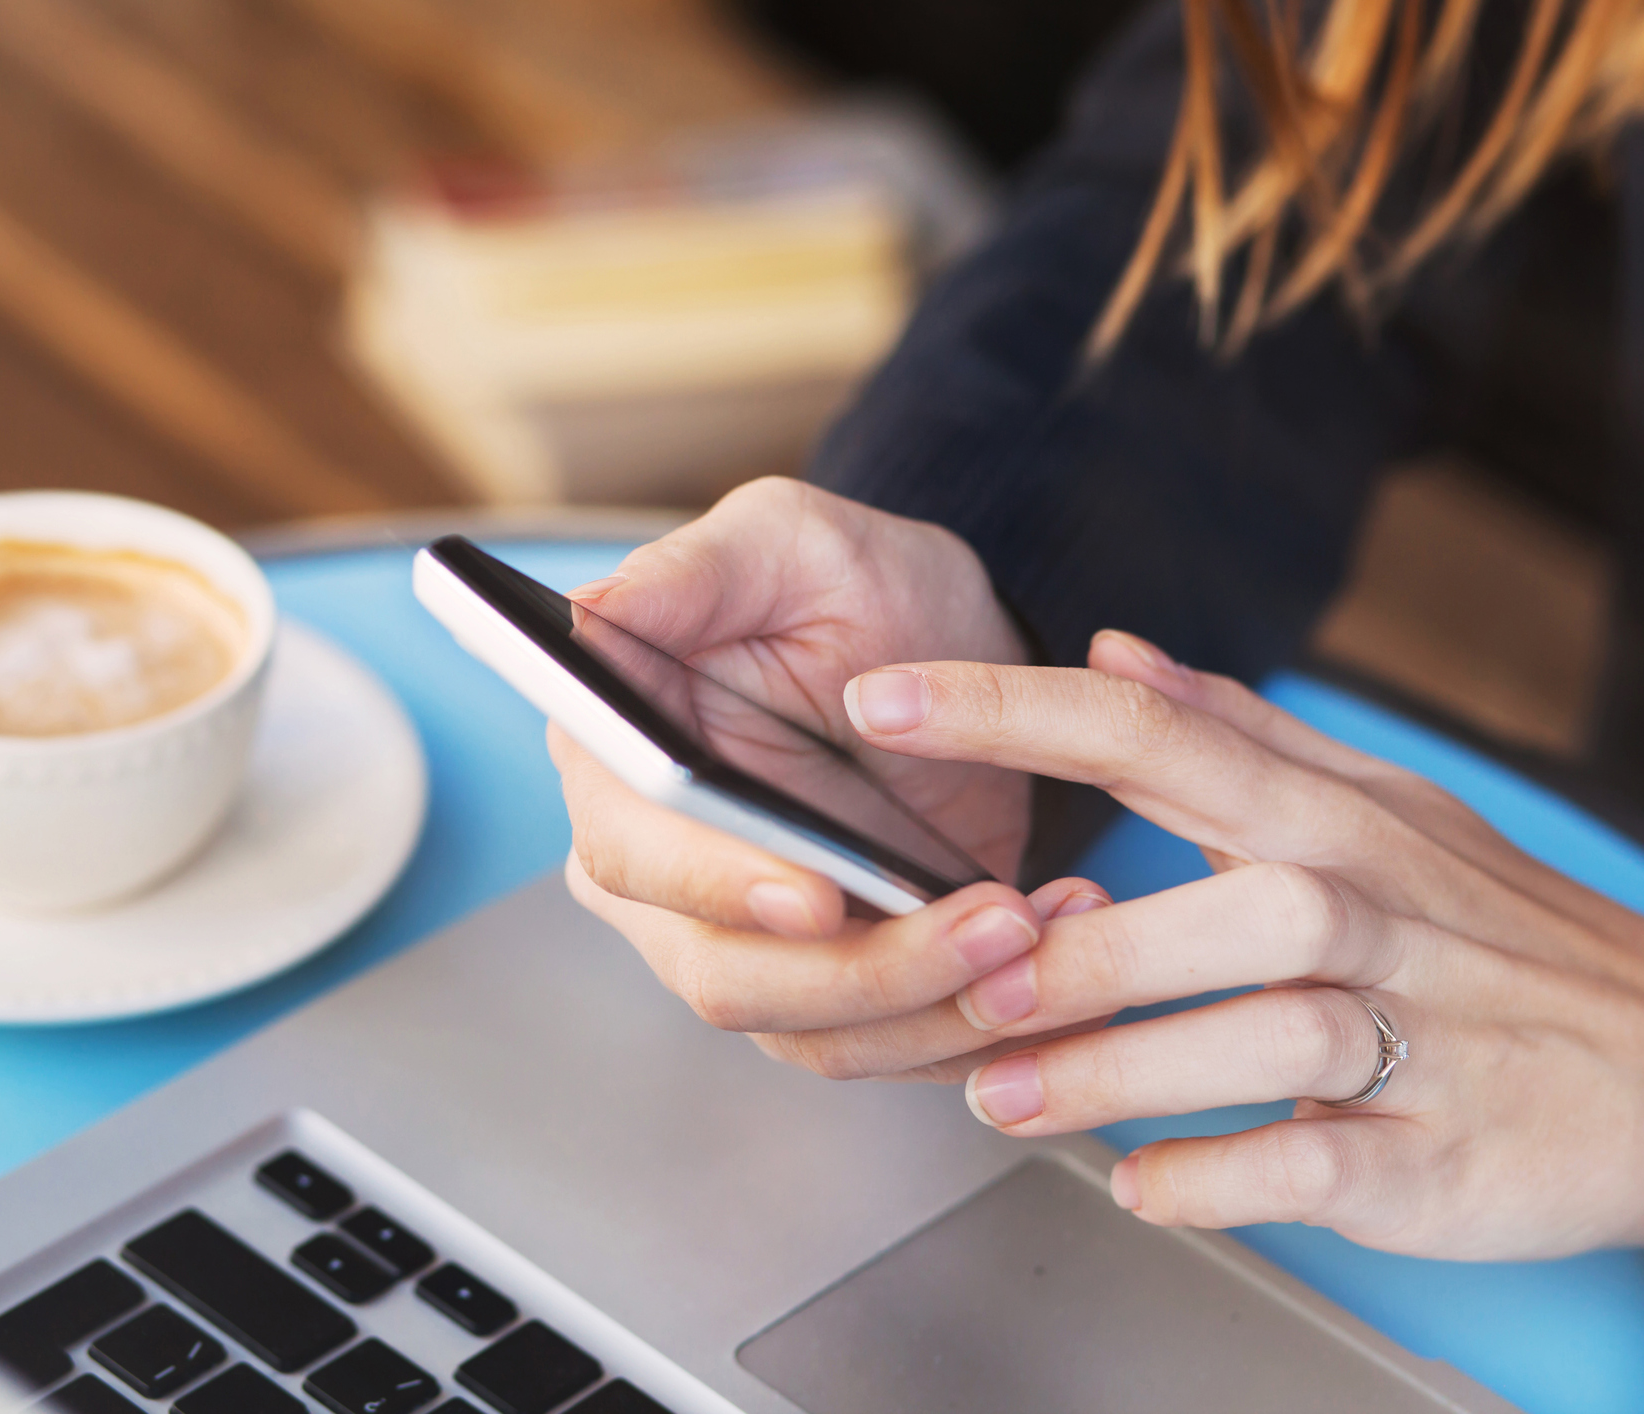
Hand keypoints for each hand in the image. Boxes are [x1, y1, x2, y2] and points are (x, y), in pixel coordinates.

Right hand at [556, 479, 1094, 1078]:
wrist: (955, 650)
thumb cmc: (856, 581)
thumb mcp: (785, 541)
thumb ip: (690, 573)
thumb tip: (585, 616)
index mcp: (617, 766)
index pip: (636, 857)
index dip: (717, 887)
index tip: (816, 895)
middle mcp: (662, 874)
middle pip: (729, 976)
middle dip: (869, 968)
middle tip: (996, 920)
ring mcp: (747, 944)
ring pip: (819, 1032)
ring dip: (941, 1005)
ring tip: (1045, 928)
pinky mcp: (838, 988)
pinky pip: (893, 1048)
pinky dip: (978, 1024)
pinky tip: (1058, 958)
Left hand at [831, 630, 1643, 1257]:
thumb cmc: (1497, 929)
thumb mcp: (1376, 805)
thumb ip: (1233, 733)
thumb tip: (1109, 654)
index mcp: (1334, 816)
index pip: (1159, 734)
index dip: (1011, 714)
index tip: (880, 702)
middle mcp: (1375, 911)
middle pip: (1230, 902)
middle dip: (1083, 946)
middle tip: (963, 979)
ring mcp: (1418, 1036)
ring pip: (1269, 1035)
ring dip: (1122, 1071)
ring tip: (1007, 1098)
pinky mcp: (1439, 1153)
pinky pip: (1318, 1163)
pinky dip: (1219, 1178)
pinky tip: (1139, 1184)